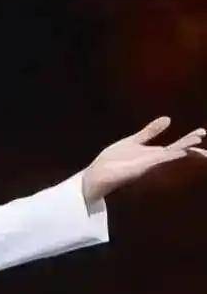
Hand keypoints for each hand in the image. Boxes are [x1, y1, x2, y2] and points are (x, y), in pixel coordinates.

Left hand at [82, 116, 204, 202]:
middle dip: (192, 146)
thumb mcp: (133, 141)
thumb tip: (169, 118)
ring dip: (182, 147)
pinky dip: (167, 155)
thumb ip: (150, 131)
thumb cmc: (114, 161)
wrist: (97, 175)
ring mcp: (147, 164)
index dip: (189, 140)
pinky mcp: (138, 167)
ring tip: (197, 139)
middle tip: (205, 139)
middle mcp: (153, 160)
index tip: (202, 132)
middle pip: (178, 151)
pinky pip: (155, 161)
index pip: (177, 146)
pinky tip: (178, 151)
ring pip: (169, 155)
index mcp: (154, 154)